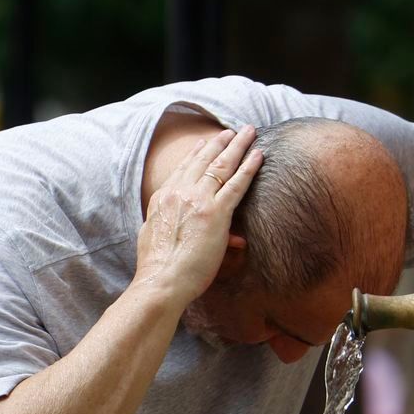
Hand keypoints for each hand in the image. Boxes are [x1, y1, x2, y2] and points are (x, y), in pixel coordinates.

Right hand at [134, 125, 262, 307]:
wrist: (160, 281)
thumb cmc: (157, 269)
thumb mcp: (155, 238)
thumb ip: (171, 227)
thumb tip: (181, 229)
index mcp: (162, 198)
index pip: (182, 169)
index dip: (196, 154)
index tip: (205, 143)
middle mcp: (179, 193)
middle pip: (203, 161)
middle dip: (219, 143)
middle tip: (231, 132)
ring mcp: (198, 200)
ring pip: (221, 166)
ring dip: (237, 146)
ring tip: (248, 132)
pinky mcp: (216, 213)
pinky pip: (237, 184)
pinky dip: (249, 167)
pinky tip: (259, 155)